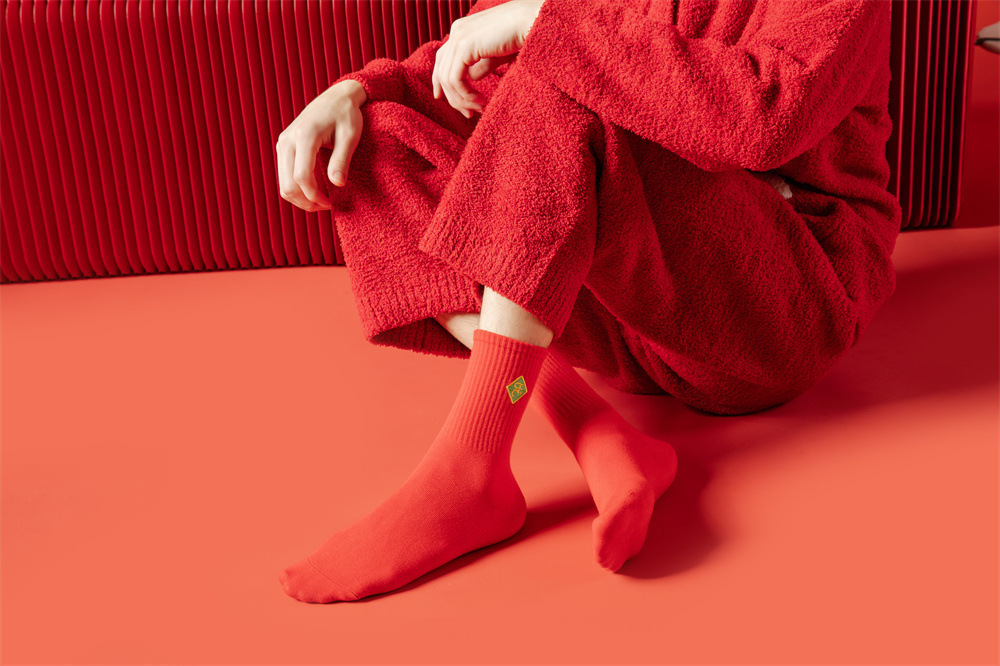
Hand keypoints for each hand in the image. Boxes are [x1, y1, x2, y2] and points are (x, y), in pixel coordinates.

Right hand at [275, 79, 366, 211]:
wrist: (336, 98)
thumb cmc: (346, 115)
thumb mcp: (350, 136)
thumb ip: (342, 159)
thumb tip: (337, 184)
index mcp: (305, 135)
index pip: (302, 177)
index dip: (315, 196)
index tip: (331, 204)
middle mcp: (288, 139)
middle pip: (287, 185)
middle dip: (306, 202)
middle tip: (327, 206)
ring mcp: (283, 143)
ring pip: (283, 184)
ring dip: (300, 199)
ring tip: (321, 202)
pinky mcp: (284, 147)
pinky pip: (285, 176)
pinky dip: (297, 189)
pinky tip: (315, 191)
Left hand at [432, 0, 544, 117]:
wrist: (531, 22)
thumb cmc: (521, 35)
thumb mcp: (496, 54)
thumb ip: (481, 65)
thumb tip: (471, 79)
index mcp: (462, 30)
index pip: (442, 60)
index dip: (444, 84)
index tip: (459, 104)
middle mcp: (457, 30)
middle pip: (442, 71)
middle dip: (454, 98)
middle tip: (470, 114)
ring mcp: (459, 37)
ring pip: (447, 79)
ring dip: (462, 100)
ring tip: (479, 109)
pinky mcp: (465, 46)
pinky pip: (455, 79)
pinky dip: (465, 95)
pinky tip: (481, 101)